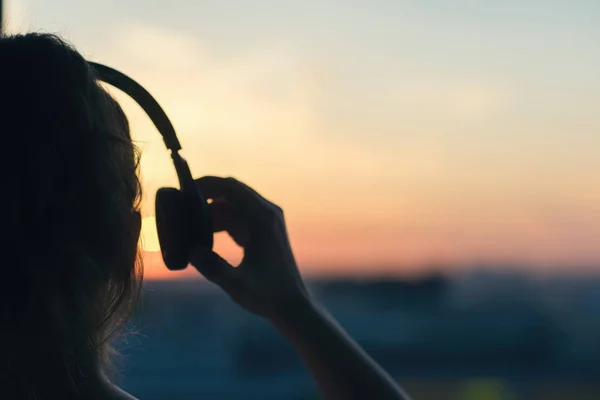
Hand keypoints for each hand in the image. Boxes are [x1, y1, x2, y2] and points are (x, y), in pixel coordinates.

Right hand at [189, 176, 310, 320]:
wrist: (292, 306)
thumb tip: (190, 250)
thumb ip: (212, 267)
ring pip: (234, 204)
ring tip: (188, 225)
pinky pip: (238, 216)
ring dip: (212, 210)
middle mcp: (268, 213)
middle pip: (231, 191)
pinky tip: (203, 236)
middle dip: (205, 195)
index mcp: (263, 218)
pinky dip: (221, 221)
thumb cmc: (268, 295)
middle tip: (180, 205)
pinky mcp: (264, 231)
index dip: (206, 184)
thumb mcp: (236, 284)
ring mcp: (268, 220)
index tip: (183, 190)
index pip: (231, 187)